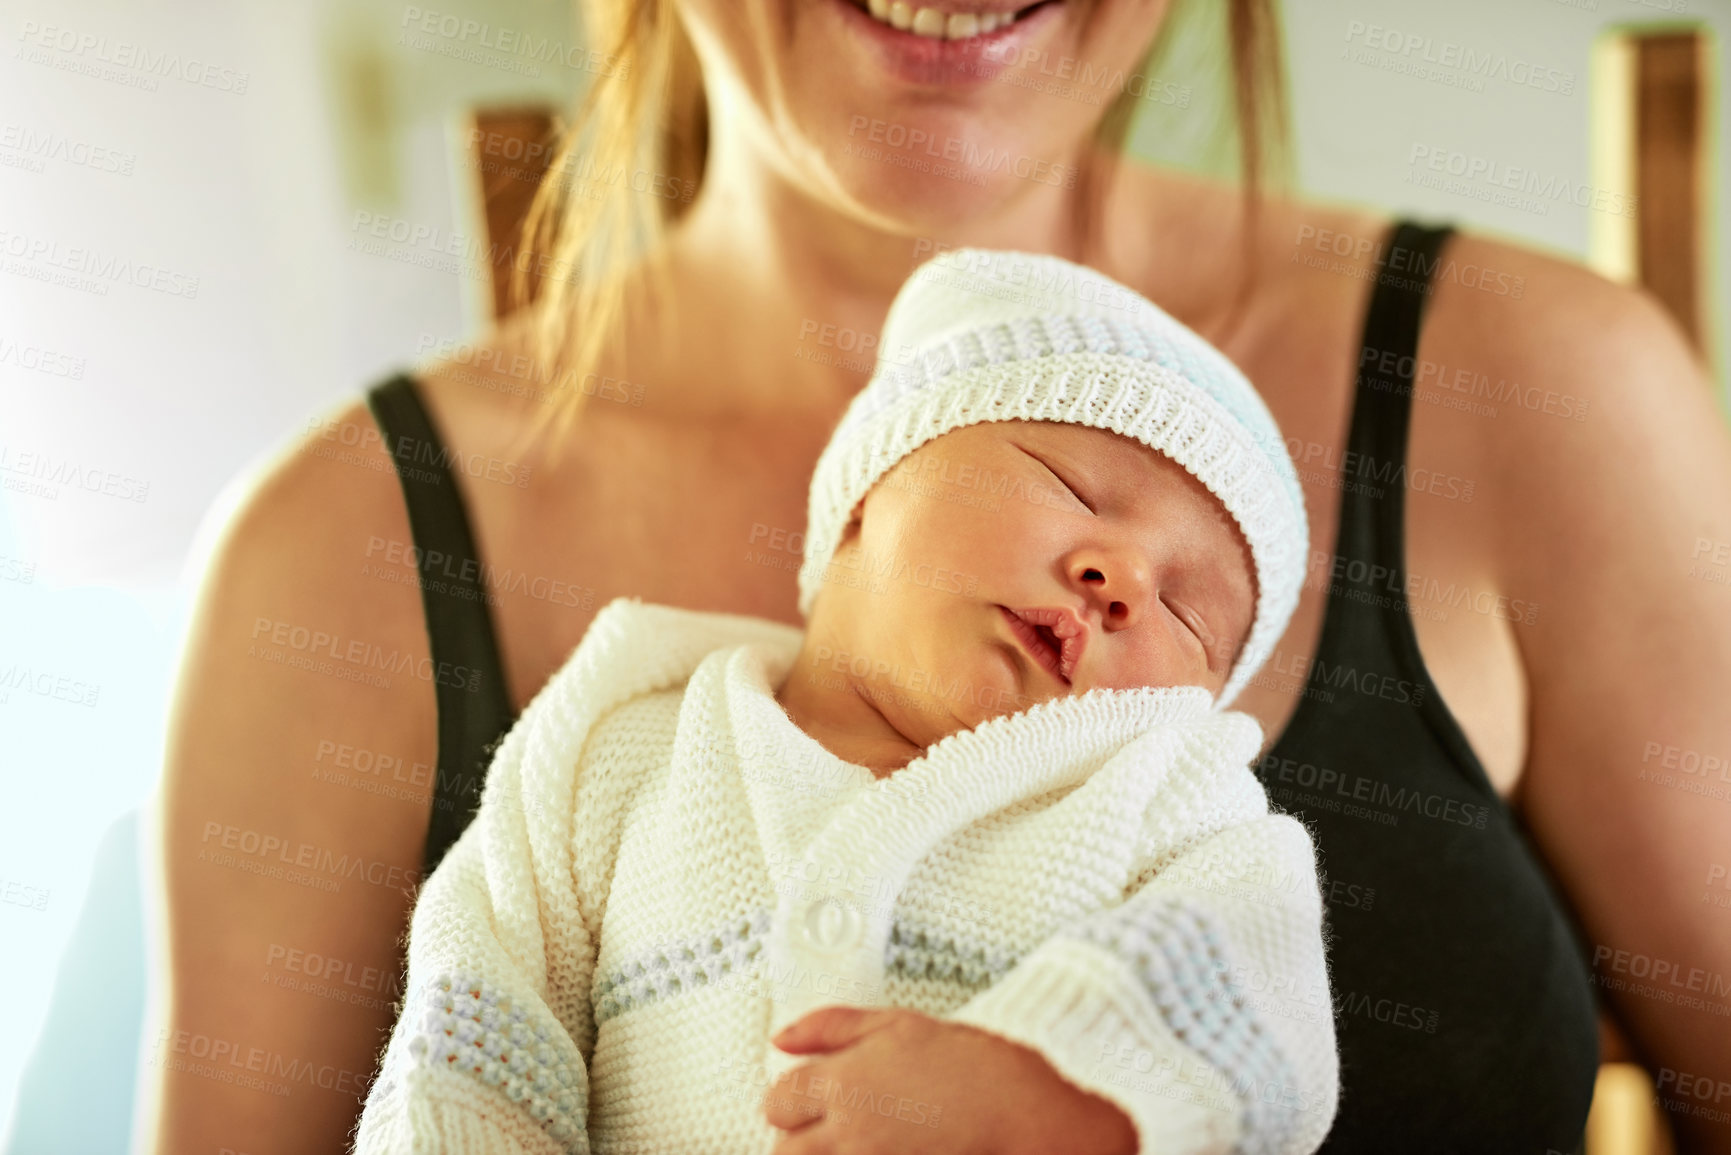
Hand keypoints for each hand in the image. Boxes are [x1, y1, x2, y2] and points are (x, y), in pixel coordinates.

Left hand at [762, 1005, 1137, 1154]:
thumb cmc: (963, 1059)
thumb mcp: (894, 1023)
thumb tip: (782, 1037)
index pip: (776, 1102)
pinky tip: (875, 1149)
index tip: (807, 1096)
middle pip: (784, 1149)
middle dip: (796, 1137)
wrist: (1016, 1104)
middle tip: (825, 1127)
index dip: (788, 1099)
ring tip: (850, 1141)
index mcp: (839, 1082)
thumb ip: (830, 1028)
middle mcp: (845, 1129)